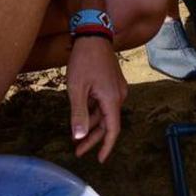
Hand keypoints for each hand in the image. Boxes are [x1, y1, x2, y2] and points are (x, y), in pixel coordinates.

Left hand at [67, 36, 127, 162]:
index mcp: (112, 100)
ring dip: (92, 125)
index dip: (106, 146)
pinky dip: (94, 112)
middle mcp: (119, 96)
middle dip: (93, 138)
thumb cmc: (84, 61)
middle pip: (108, 124)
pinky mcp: (113, 83)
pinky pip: (105, 103)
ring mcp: (117, 89)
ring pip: (105, 113)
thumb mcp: (76, 89)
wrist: (93, 36)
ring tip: (76, 136)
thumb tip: (79, 137)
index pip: (112, 130)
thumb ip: (79, 114)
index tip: (99, 160)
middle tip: (78, 152)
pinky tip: (82, 116)